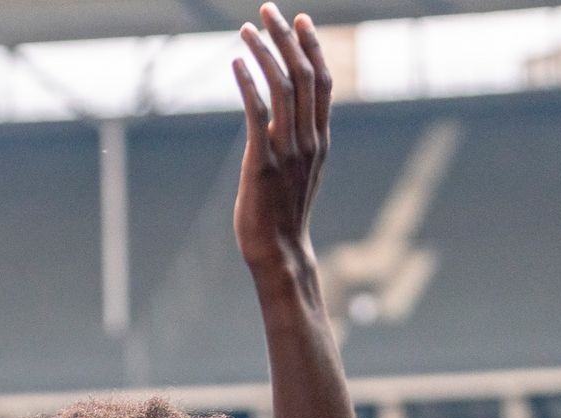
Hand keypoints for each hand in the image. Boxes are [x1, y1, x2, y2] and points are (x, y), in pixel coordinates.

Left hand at [231, 4, 331, 274]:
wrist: (279, 250)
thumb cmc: (282, 213)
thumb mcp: (298, 171)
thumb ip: (296, 142)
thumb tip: (281, 118)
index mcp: (320, 139)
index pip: (323, 82)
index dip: (313, 47)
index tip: (301, 20)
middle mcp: (309, 139)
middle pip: (304, 75)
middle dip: (287, 38)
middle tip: (269, 10)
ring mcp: (288, 150)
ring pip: (283, 88)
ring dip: (265, 53)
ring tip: (247, 29)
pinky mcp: (262, 162)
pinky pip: (258, 114)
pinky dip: (248, 84)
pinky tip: (236, 62)